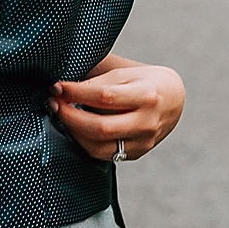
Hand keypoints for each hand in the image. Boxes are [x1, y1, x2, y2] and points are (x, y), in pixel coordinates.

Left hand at [49, 63, 184, 162]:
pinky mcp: (137, 153)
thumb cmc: (144, 80)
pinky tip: (75, 128)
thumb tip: (64, 89)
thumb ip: (98, 80)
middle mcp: (147, 122)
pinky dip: (84, 142)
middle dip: (69, 116)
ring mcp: (144, 142)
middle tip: (54, 102)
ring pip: (99, 146)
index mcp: (146, 95)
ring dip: (73, 132)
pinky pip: (104, 154)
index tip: (57, 86)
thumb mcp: (125, 72)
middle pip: (100, 127)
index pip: (104, 96)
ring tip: (61, 115)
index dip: (76, 92)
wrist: (174, 99)